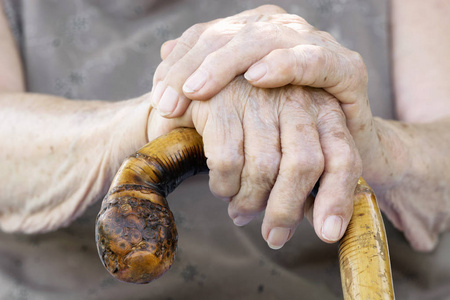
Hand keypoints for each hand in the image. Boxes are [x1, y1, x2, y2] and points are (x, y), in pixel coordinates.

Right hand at [147, 77, 361, 247]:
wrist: (205, 85)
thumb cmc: (256, 124)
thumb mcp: (290, 141)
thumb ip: (311, 178)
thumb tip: (325, 227)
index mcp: (324, 109)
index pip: (342, 156)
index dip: (338, 199)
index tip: (327, 234)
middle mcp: (296, 97)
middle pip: (304, 165)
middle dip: (286, 210)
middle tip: (273, 236)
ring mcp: (258, 97)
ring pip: (264, 167)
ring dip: (251, 202)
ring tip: (241, 212)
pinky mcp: (221, 101)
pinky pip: (227, 161)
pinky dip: (225, 186)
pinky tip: (223, 190)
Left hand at [150, 5, 368, 139]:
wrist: (340, 146)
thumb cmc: (282, 126)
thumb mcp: (237, 104)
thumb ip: (203, 77)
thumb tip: (164, 51)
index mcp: (250, 35)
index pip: (205, 38)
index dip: (177, 64)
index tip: (158, 100)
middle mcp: (278, 30)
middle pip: (226, 35)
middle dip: (191, 67)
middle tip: (167, 103)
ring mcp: (311, 43)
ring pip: (261, 39)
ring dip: (225, 64)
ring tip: (196, 89)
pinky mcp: (345, 66)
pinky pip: (313, 59)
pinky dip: (284, 65)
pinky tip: (257, 77)